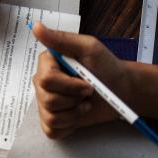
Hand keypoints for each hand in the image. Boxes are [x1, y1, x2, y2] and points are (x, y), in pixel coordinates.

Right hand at [31, 22, 132, 137]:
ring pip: (51, 117)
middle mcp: (42, 83)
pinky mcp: (52, 122)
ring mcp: (45, 104)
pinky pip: (52, 130)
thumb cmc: (106, 67)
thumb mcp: (88, 48)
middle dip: (73, 99)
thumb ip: (61, 39)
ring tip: (85, 104)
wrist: (121, 91)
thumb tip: (35, 26)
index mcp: (47, 64)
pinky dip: (70, 126)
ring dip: (74, 113)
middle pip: (47, 100)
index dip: (68, 86)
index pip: (45, 80)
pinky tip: (78, 116)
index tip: (87, 83)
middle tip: (88, 93)